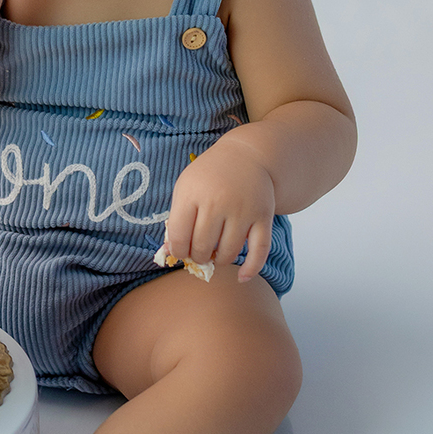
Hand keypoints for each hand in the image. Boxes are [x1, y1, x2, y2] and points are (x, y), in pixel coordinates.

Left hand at [164, 133, 275, 280]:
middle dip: (197, 257)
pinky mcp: (263, 217)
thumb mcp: (186, 188)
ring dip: (219, 261)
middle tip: (199, 253)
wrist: (246, 156)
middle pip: (202, 246)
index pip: (178, 234)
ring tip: (215, 255)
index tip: (180, 251)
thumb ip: (176, 218)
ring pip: (228, 252)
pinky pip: (260, 250)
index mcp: (192, 193)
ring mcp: (242, 210)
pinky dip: (251, 269)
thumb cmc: (210, 175)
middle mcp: (217, 202)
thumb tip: (169, 252)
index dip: (177, 250)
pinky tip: (242, 277)